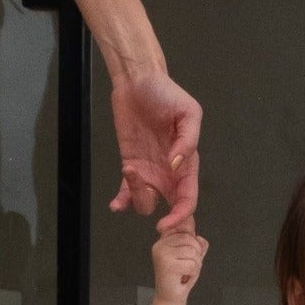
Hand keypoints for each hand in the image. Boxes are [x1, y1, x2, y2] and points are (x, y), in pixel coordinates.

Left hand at [109, 70, 201, 230]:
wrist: (139, 81)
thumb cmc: (167, 94)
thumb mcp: (188, 112)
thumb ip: (187, 140)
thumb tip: (176, 165)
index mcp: (188, 162)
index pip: (188, 196)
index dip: (181, 214)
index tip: (167, 223)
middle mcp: (169, 172)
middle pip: (170, 206)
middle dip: (163, 217)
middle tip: (147, 202)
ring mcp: (149, 170)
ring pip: (146, 201)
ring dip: (137, 195)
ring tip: (129, 170)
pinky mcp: (130, 164)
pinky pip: (127, 191)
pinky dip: (122, 202)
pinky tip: (116, 204)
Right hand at [152, 223, 207, 303]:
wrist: (169, 297)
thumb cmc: (179, 277)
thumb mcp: (190, 256)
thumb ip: (196, 244)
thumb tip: (200, 237)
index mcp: (163, 240)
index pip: (185, 228)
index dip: (194, 242)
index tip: (188, 254)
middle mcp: (160, 245)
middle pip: (191, 240)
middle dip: (196, 255)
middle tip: (186, 266)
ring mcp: (162, 255)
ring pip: (193, 252)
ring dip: (195, 265)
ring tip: (184, 272)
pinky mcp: (168, 266)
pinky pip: (192, 265)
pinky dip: (193, 273)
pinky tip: (183, 277)